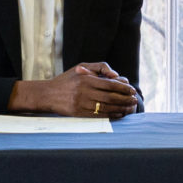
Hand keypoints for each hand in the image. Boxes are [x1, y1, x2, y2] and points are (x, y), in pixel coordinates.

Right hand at [13, 63, 139, 117]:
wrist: (48, 94)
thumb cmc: (68, 79)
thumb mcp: (82, 67)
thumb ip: (100, 67)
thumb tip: (116, 75)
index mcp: (86, 79)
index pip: (110, 84)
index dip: (123, 88)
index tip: (132, 90)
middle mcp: (84, 92)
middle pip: (110, 97)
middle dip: (125, 99)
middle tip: (134, 100)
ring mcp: (81, 104)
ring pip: (106, 108)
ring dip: (121, 109)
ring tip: (130, 108)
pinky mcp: (79, 114)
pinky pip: (99, 116)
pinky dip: (111, 115)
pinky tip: (119, 114)